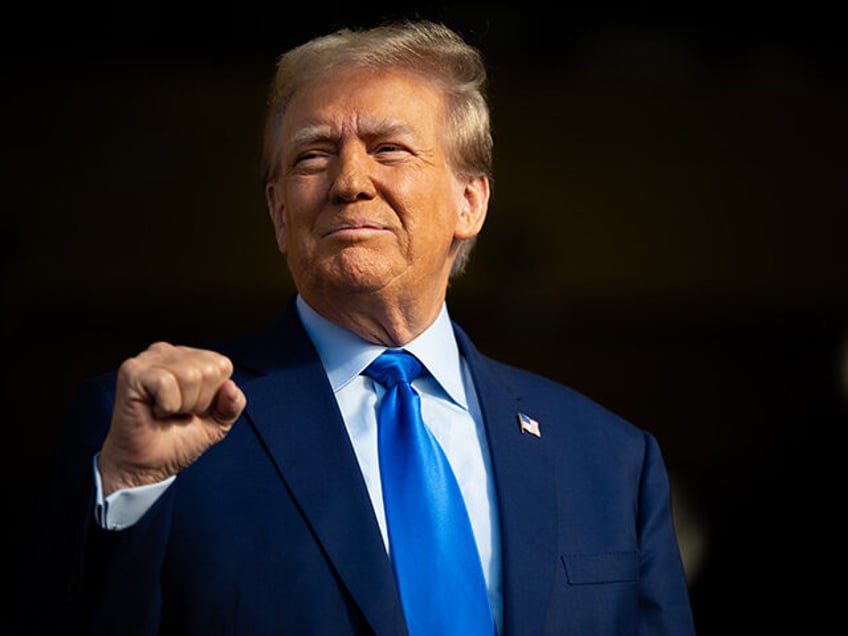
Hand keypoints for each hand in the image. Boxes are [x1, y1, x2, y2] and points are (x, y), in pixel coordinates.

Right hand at [98, 342, 246, 496]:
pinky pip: (166, 383)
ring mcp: (148, 359)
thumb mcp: (218, 423)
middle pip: (208, 370)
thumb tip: (231, 387)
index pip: (222, 365)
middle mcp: (168, 352)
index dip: (213, 396)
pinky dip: (166, 406)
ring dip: (182, 405)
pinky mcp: (132, 371)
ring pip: (190, 375)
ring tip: (165, 412)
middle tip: (177, 413)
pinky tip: (153, 410)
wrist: (148, 466)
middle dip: (198, 401)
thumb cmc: (178, 440)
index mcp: (189, 357)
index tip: (193, 409)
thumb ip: (233, 404)